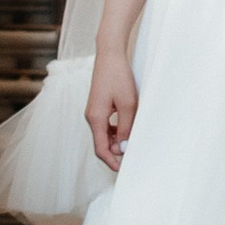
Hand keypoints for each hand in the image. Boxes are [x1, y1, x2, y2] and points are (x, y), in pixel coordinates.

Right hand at [87, 54, 138, 171]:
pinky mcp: (98, 106)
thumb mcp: (128, 104)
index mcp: (96, 118)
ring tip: (132, 141)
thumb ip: (125, 127)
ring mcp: (94, 111)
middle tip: (132, 154)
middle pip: (101, 143)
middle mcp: (91, 116)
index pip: (100, 148)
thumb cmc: (119, 76)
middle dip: (115, 152)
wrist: (110, 55)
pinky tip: (127, 128)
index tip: (122, 169)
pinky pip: (105, 125)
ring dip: (116, 141)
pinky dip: (115, 131)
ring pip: (103, 134)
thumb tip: (123, 148)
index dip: (111, 161)